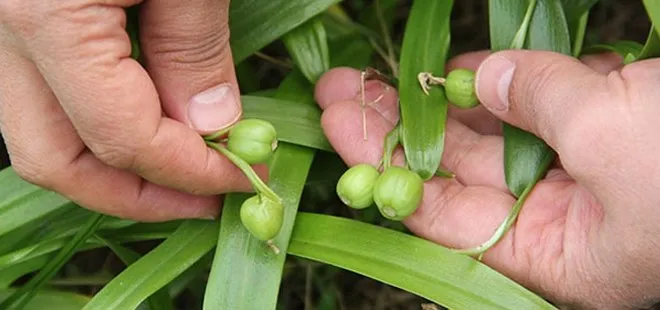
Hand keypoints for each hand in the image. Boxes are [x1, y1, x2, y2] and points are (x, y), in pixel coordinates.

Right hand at [0, 1, 265, 220]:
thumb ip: (193, 50)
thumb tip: (212, 127)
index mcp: (46, 19)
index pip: (122, 137)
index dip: (191, 170)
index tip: (244, 176)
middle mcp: (4, 32)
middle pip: (56, 159)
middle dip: (138, 194)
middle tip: (206, 200)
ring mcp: (4, 28)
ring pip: (45, 132)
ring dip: (116, 164)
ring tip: (186, 169)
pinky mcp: (24, 19)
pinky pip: (51, 96)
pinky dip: (101, 122)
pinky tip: (155, 120)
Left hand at [314, 50, 659, 308]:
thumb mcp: (617, 136)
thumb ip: (538, 102)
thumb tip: (484, 77)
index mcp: (558, 255)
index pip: (442, 212)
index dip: (382, 164)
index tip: (338, 122)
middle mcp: (565, 219)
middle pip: (456, 171)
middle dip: (396, 128)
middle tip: (340, 89)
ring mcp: (586, 170)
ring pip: (493, 133)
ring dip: (438, 101)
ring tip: (377, 75)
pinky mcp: (610, 127)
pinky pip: (542, 103)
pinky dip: (506, 81)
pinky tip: (458, 68)